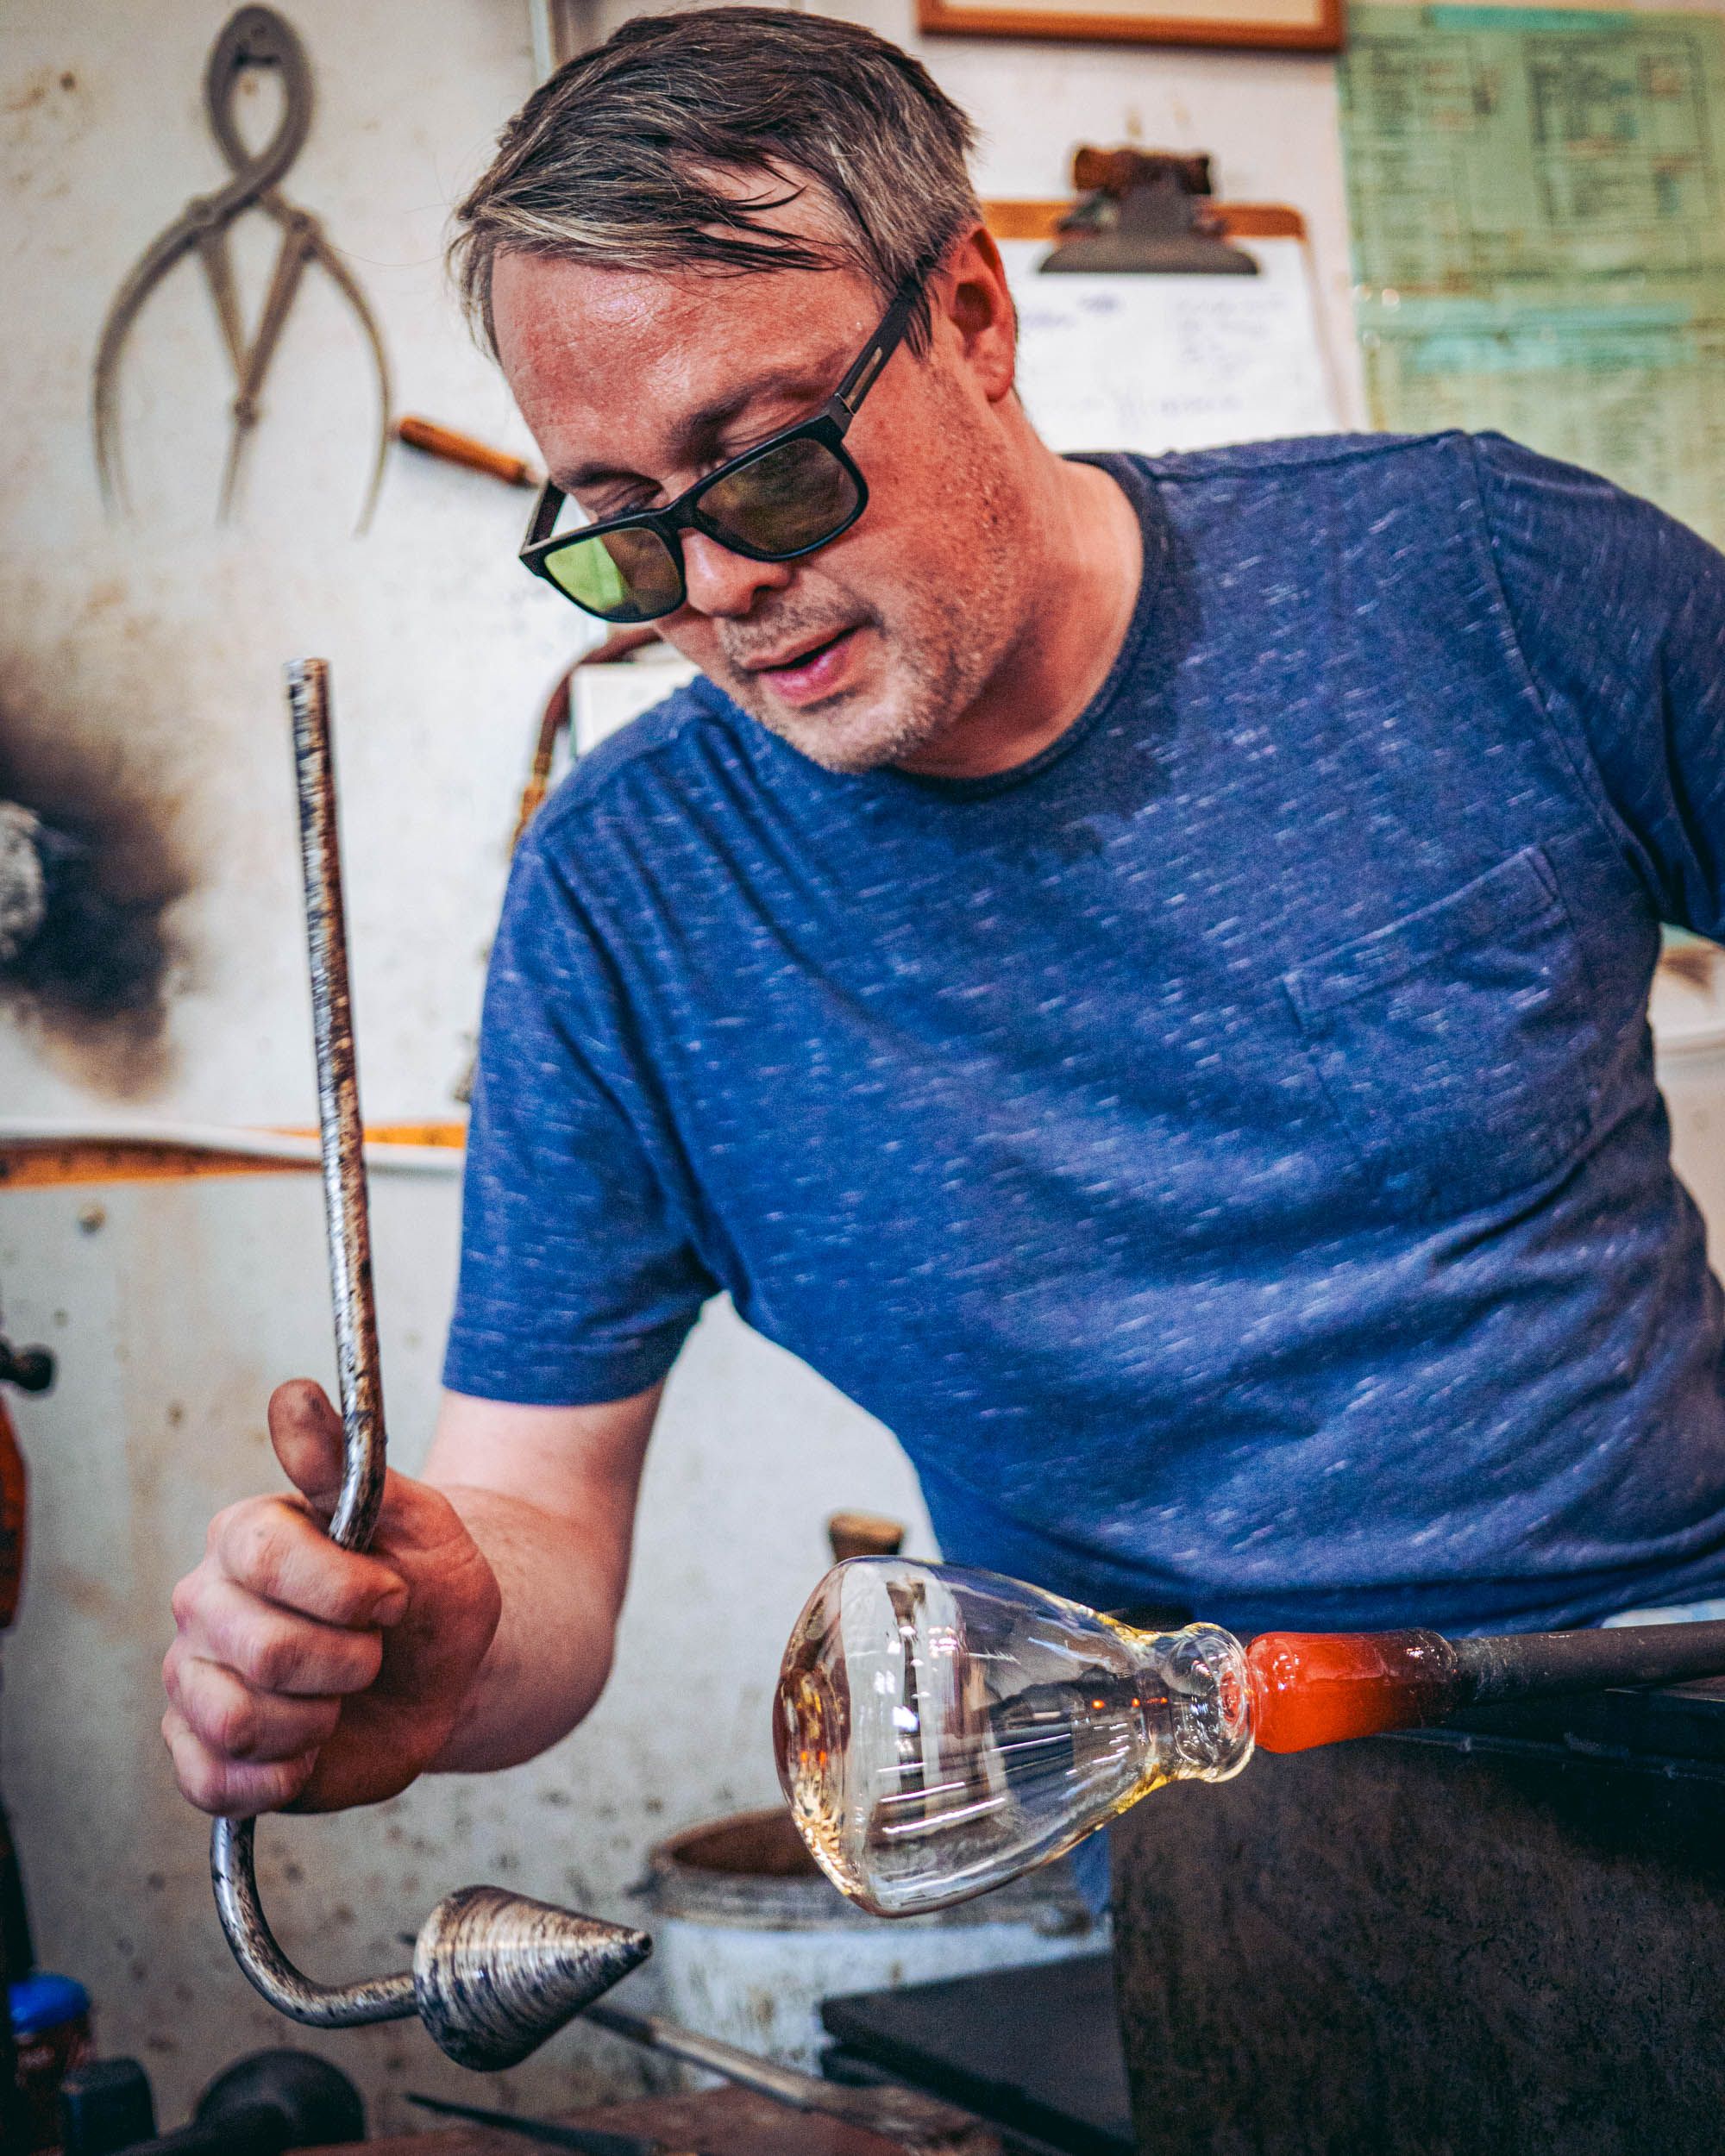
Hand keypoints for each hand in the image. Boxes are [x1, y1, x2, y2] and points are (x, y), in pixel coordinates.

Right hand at [163, 1379, 501, 1814]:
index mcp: (247, 1535)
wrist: (441, 1672)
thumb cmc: (427, 1586)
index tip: (395, 1600)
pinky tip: (313, 1749)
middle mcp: (205, 1603)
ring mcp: (193, 1679)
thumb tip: (292, 1394)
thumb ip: (348, 1461)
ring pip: (240, 1720)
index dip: (349, 1591)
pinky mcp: (200, 1752)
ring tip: (342, 1698)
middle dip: (349, 1662)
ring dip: (321, 1719)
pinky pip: (214, 1782)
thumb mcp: (417, 1517)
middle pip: (262, 1649)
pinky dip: (281, 1776)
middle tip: (373, 1652)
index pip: (266, 1557)